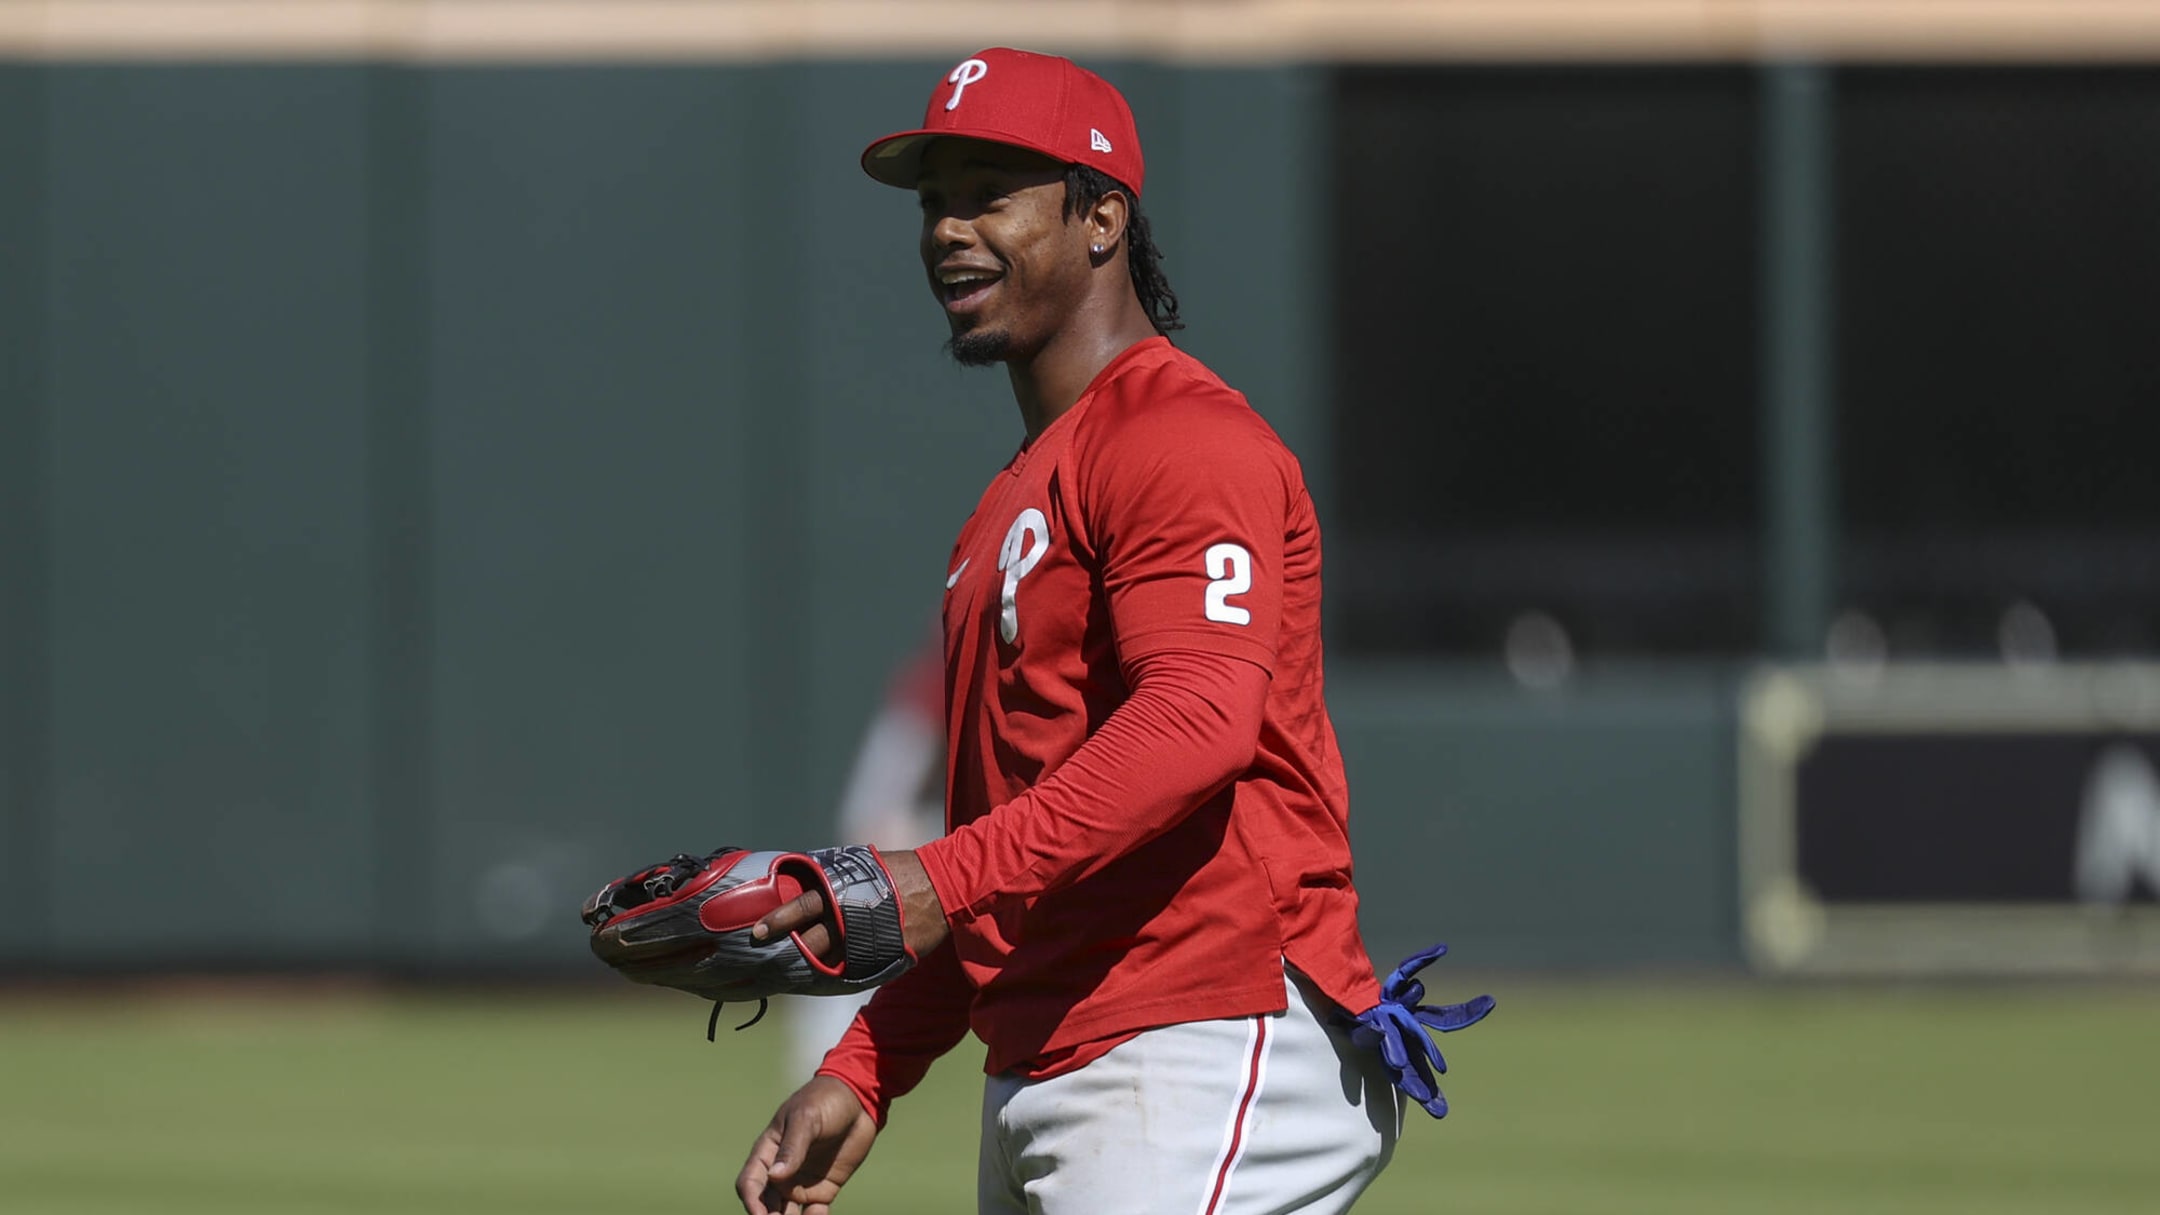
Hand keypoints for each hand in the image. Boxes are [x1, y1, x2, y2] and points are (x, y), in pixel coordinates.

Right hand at [737, 1077, 880, 1214]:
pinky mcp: (824, 1189)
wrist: (859, 1100)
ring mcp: (801, 1182)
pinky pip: (814, 1213)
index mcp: (768, 1152)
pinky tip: (820, 1214)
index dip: (752, 1203)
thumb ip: (792, 1148)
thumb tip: (774, 1176)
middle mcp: (780, 1172)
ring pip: (787, 1213)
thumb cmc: (825, 1101)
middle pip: (766, 1204)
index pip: (750, 1184)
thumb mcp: (807, 1119)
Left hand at [752, 848, 948, 961]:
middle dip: (786, 954)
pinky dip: (833, 978)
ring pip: (828, 963)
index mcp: (842, 892)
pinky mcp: (883, 959)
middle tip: (762, 963)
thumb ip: (831, 878)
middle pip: (810, 943)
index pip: (802, 907)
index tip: (757, 933)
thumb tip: (799, 883)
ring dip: (806, 970)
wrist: (943, 886)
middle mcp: (851, 918)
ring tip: (785, 977)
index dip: (778, 920)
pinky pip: (851, 974)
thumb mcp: (859, 866)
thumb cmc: (897, 871)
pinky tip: (818, 983)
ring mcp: (867, 942)